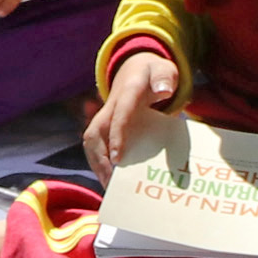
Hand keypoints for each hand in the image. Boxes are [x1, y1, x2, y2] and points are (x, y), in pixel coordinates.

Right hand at [85, 48, 182, 174]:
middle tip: (111, 182)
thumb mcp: (164, 70)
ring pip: (91, 141)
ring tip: (109, 187)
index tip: (117, 160)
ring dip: (97, 164)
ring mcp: (104, 116)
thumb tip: (164, 90)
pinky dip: (100, 164)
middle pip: (95, 133)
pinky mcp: (104, 127)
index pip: (119, 115)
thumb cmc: (154, 74)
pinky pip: (96, 146)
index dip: (116, 137)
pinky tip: (109, 180)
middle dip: (99, 158)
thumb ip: (165, 78)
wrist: (137, 70)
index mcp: (126, 92)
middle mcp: (110, 106)